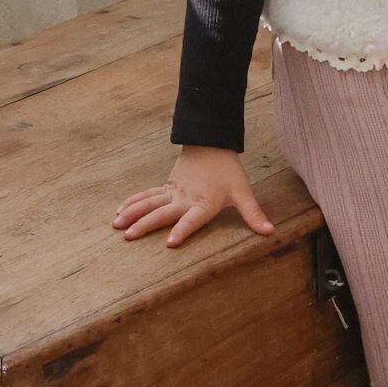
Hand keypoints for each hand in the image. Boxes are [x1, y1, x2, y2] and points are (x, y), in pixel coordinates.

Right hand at [112, 146, 274, 246]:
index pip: (192, 220)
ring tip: (117, 225)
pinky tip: (119, 210)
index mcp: (204, 203)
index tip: (170, 242)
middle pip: (163, 213)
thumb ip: (253, 214)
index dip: (182, 230)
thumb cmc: (228, 171)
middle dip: (145, 224)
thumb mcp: (243, 192)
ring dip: (132, 213)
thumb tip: (269, 231)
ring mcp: (173, 192)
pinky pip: (147, 195)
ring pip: (149, 203)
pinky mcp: (167, 187)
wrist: (212, 144)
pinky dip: (133, 202)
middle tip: (129, 236)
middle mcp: (185, 199)